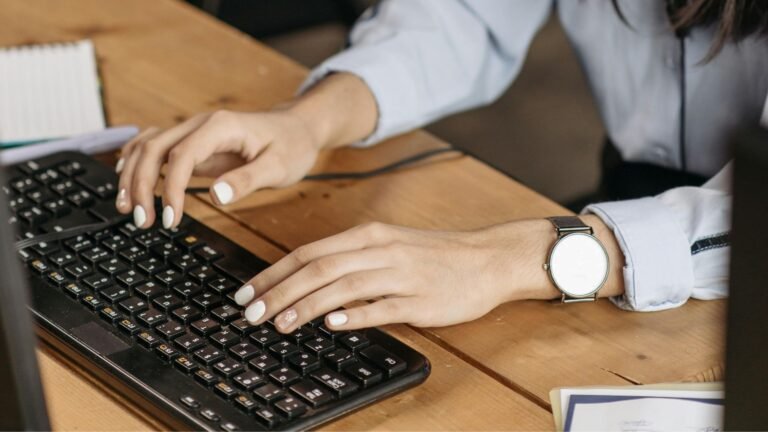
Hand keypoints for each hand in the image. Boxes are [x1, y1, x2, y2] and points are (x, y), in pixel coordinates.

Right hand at [115, 108, 320, 228]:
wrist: (298, 128)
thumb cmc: (291, 146)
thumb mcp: (279, 167)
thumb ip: (248, 180)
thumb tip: (217, 196)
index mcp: (221, 127)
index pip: (181, 156)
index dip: (169, 188)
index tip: (170, 219)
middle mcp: (201, 124)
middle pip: (154, 148)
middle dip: (140, 185)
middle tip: (143, 222)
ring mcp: (195, 131)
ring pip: (148, 146)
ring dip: (132, 175)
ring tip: (128, 209)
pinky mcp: (193, 142)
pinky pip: (155, 146)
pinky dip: (137, 162)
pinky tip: (127, 181)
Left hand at [232, 220, 557, 332]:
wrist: (487, 259)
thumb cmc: (436, 255)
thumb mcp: (390, 246)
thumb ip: (351, 261)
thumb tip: (309, 282)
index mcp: (369, 236)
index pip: (309, 253)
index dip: (274, 273)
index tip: (248, 292)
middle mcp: (380, 250)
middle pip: (318, 268)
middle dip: (279, 292)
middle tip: (252, 313)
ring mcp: (400, 274)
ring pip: (343, 286)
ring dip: (306, 306)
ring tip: (279, 324)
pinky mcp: (420, 299)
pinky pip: (382, 306)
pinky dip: (354, 315)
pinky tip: (332, 324)